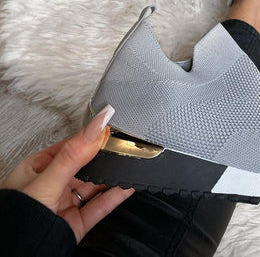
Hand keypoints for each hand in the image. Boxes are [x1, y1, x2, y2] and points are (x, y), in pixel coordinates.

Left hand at [2, 104, 133, 242]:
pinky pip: (100, 206)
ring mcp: (65, 204)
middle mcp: (53, 184)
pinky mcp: (77, 222)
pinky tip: (127, 185)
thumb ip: (73, 155)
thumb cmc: (18, 219)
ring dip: (111, 176)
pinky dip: (116, 196)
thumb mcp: (47, 180)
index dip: (90, 138)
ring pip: (95, 185)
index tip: (108, 129)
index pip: (70, 146)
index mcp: (39, 168)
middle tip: (122, 146)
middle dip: (103, 157)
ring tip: (129, 164)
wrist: (19, 256)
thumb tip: (95, 127)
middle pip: (85, 165)